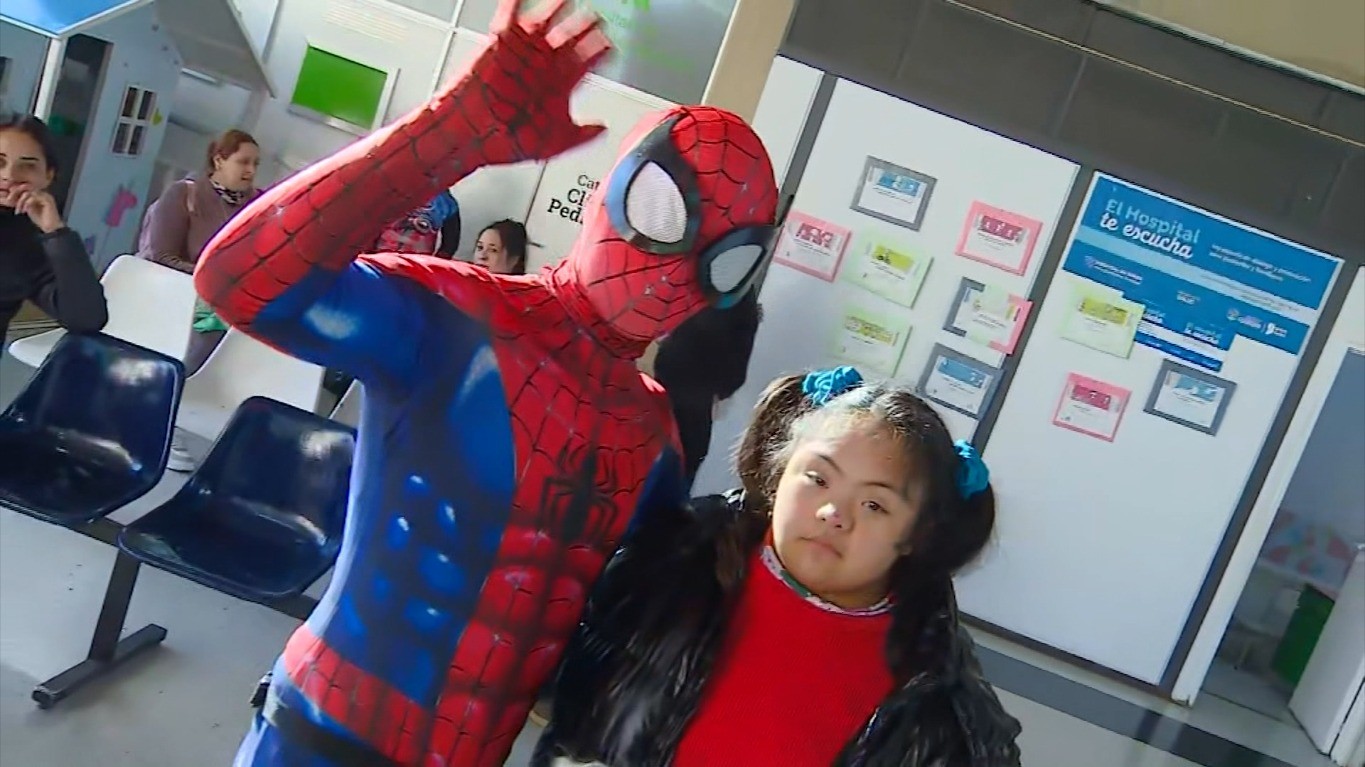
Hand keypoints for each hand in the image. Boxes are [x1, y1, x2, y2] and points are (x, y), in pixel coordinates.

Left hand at [2, 185, 64, 232]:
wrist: (51, 228)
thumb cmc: (41, 220)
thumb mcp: (29, 209)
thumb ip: (24, 202)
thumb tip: (14, 197)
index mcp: (39, 195)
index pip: (26, 189)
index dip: (17, 194)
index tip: (12, 203)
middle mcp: (43, 193)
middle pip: (27, 189)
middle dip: (18, 197)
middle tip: (14, 205)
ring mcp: (46, 196)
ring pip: (30, 193)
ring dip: (22, 201)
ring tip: (20, 210)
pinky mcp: (48, 200)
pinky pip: (34, 197)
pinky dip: (27, 204)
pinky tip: (26, 210)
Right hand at [464, 0, 612, 164]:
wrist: (470, 135)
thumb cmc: (506, 142)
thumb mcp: (552, 144)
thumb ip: (580, 136)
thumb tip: (603, 129)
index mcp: (558, 86)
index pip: (586, 62)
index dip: (600, 52)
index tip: (611, 45)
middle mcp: (542, 66)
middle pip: (571, 37)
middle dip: (586, 26)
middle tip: (599, 18)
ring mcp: (522, 53)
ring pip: (546, 22)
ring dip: (558, 7)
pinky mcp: (500, 44)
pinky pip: (509, 15)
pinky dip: (515, 1)